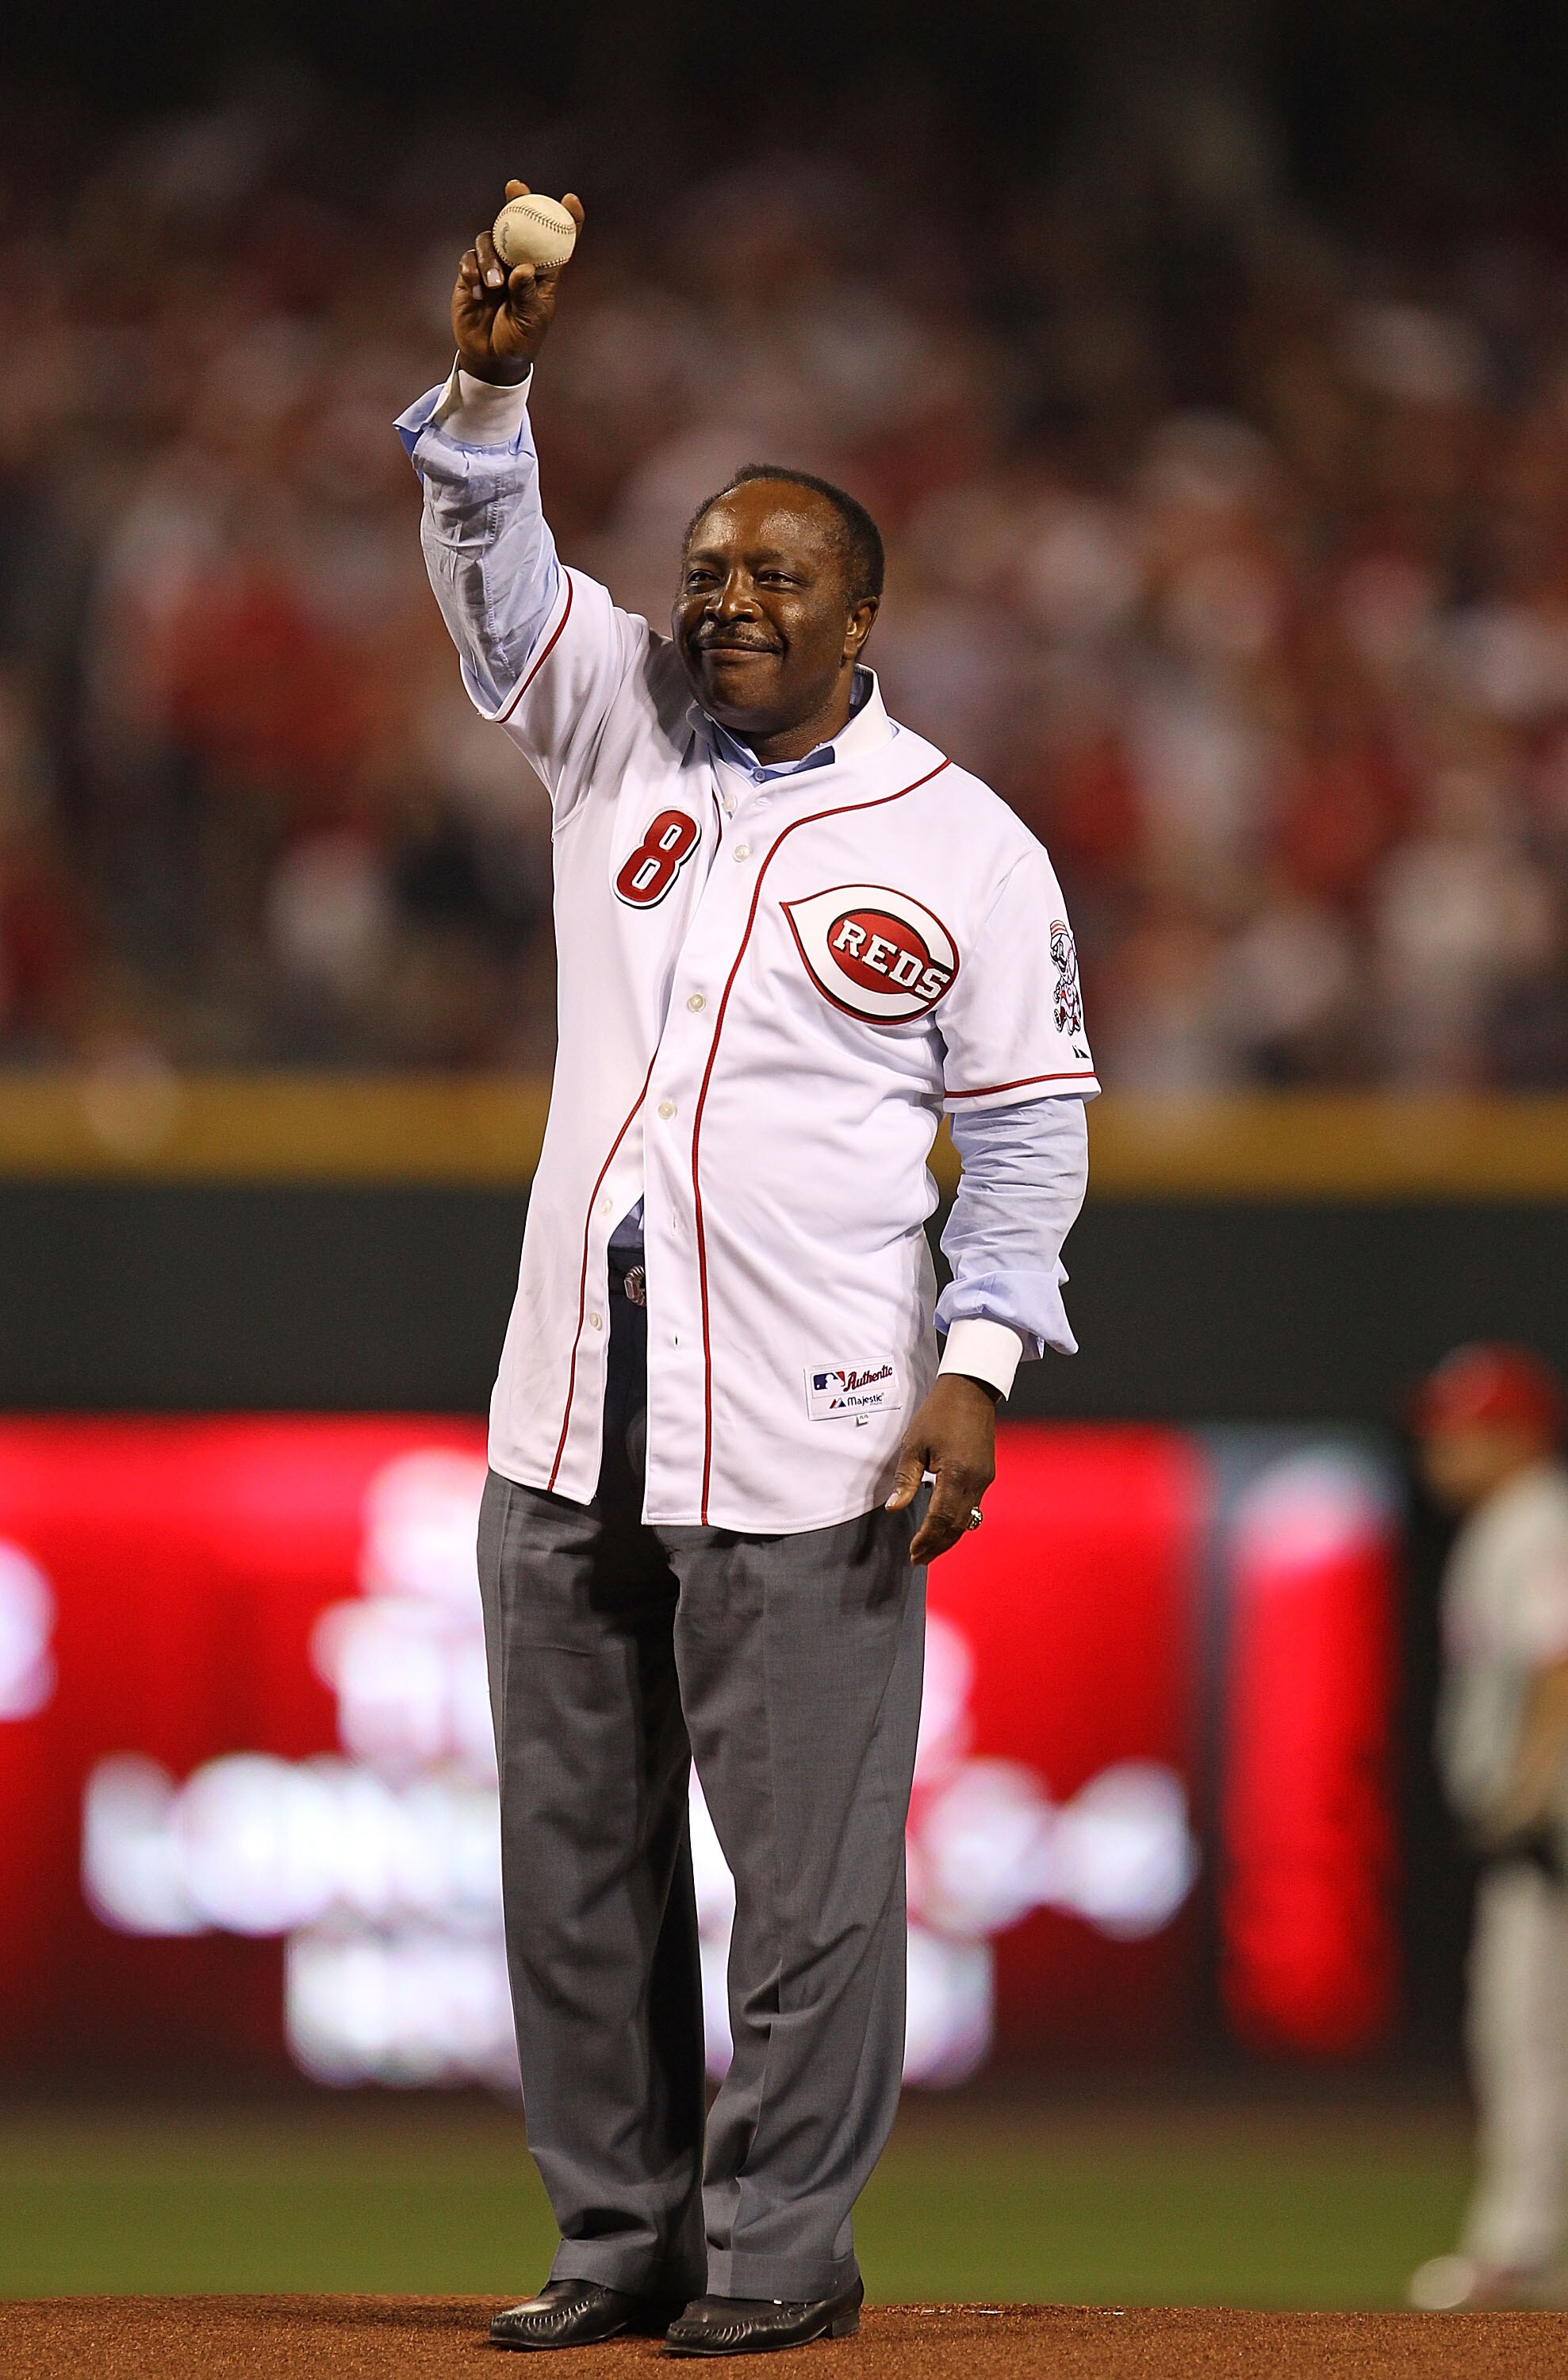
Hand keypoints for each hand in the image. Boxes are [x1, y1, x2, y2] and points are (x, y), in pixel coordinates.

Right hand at [451, 180, 584, 384]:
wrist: (490, 358)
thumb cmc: (519, 340)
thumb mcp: (529, 321)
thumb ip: (527, 295)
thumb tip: (523, 269)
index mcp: (542, 274)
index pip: (557, 241)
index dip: (566, 219)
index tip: (571, 200)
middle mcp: (517, 263)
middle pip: (518, 224)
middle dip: (516, 202)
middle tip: (515, 187)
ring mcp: (493, 267)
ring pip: (489, 240)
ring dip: (490, 259)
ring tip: (493, 286)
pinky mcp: (471, 276)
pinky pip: (469, 260)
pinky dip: (472, 272)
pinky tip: (477, 291)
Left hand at [885, 1373, 996, 1564]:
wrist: (971, 1389)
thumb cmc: (939, 1412)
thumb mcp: (914, 1444)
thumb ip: (905, 1479)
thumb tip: (893, 1508)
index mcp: (956, 1474)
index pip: (940, 1519)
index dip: (926, 1539)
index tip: (913, 1553)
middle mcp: (975, 1481)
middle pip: (957, 1526)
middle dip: (938, 1546)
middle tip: (919, 1559)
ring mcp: (985, 1479)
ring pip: (967, 1520)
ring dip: (948, 1537)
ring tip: (929, 1550)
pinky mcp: (987, 1474)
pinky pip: (973, 1507)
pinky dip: (958, 1522)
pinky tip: (944, 1526)